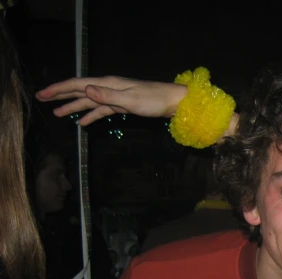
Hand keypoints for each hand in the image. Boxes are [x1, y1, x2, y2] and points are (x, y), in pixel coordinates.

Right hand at [35, 76, 186, 125]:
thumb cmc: (154, 100)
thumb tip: (86, 90)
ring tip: (56, 114)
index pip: (77, 84)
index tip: (43, 94)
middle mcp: (109, 88)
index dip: (59, 89)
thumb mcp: (130, 100)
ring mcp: (115, 97)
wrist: (173, 102)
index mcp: (108, 84)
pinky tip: (82, 123)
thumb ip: (108, 96)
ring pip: (88, 102)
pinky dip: (91, 116)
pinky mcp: (122, 106)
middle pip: (79, 90)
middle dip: (60, 95)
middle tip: (41, 98)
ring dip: (72, 107)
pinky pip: (101, 110)